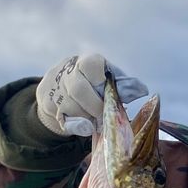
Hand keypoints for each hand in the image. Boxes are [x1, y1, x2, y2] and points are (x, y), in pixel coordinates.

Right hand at [34, 53, 149, 135]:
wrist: (60, 86)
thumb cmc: (93, 83)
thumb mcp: (110, 79)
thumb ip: (124, 85)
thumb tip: (141, 90)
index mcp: (86, 61)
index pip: (91, 66)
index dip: (101, 86)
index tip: (108, 98)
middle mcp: (67, 70)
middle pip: (78, 90)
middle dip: (94, 108)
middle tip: (102, 117)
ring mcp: (53, 86)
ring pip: (70, 108)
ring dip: (86, 118)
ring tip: (93, 119)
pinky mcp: (45, 103)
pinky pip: (62, 120)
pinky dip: (76, 126)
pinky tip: (82, 123)